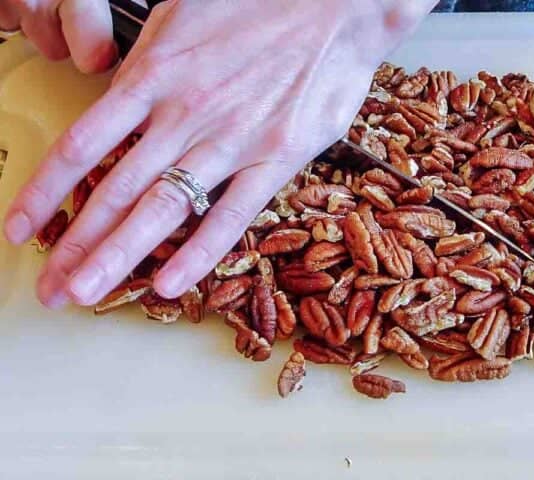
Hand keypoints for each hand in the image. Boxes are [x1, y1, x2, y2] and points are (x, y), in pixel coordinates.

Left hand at [3, 0, 436, 307]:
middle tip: (50, 288)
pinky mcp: (276, 156)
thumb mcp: (182, 13)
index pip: (83, 144)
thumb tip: (115, 99)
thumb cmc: (258, 2)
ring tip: (84, 294)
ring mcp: (231, 139)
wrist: (337, 4)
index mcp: (155, 73)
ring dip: (118, 256)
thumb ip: (146, 63)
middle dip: (76, 244)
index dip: (45, 192)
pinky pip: (231, 214)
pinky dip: (199, 252)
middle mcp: (184, 113)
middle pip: (115, 190)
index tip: (22, 228)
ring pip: (163, 208)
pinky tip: (168, 284)